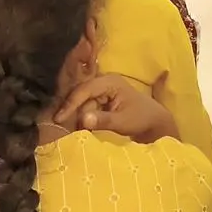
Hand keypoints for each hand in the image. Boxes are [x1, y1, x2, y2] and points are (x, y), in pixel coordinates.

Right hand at [55, 73, 176, 143]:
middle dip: (72, 110)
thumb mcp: (122, 122)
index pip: (85, 90)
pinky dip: (83, 116)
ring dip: (78, 115)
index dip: (70, 104)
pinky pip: (86, 106)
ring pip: (81, 102)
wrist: (153, 121)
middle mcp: (104, 81)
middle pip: (80, 95)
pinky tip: (80, 126)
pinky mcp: (101, 98)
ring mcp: (102, 89)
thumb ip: (103, 120)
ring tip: (74, 129)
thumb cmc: (141, 119)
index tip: (58, 119)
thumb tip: (83, 119)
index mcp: (110, 82)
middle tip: (62, 126)